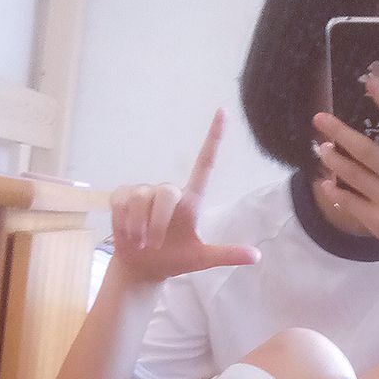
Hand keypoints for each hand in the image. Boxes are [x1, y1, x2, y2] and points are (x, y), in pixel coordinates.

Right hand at [109, 110, 259, 283]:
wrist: (143, 266)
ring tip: (140, 243)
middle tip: (153, 246)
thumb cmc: (174, 259)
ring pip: (140, 199)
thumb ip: (226, 254)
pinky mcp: (124, 195)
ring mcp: (145, 190)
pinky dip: (123, 222)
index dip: (213, 137)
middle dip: (157, 223)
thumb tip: (257, 256)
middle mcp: (170, 190)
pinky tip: (126, 233)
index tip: (223, 111)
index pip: (205, 163)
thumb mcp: (201, 260)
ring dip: (138, 227)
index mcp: (191, 200)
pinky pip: (122, 201)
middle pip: (166, 194)